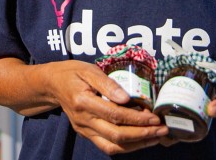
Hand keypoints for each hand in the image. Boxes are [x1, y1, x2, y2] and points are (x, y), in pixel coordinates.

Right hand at [47, 61, 169, 154]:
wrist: (52, 84)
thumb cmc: (73, 73)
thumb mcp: (89, 70)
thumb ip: (107, 84)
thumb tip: (127, 98)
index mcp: (83, 102)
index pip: (115, 115)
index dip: (137, 118)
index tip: (155, 117)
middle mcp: (84, 120)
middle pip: (116, 135)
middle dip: (143, 134)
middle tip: (162, 130)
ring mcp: (85, 130)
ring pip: (113, 146)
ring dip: (137, 144)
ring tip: (156, 137)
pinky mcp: (87, 134)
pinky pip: (107, 146)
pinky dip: (126, 146)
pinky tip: (141, 140)